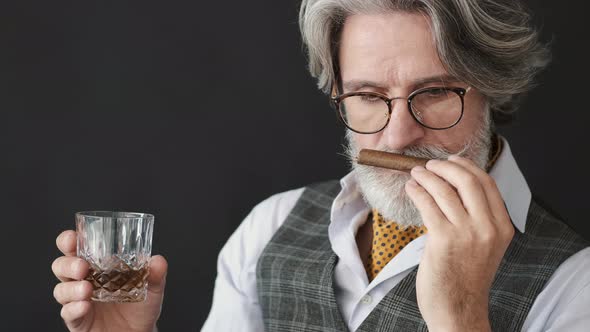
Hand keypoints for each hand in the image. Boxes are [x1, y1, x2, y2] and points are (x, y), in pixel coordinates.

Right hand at [52, 230, 167, 331]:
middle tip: (82, 267)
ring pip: (61, 290)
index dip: (69, 241)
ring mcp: (78, 301)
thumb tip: (158, 260)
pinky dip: (74, 308)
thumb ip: (155, 273)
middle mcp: (83, 280)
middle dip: (67, 264)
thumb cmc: (141, 306)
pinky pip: (68, 313)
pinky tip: (84, 306)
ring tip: (87, 289)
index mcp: (97, 266)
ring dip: (71, 288)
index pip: (76, 248)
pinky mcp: (78, 321)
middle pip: (61, 266)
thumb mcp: (152, 286)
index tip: (73, 238)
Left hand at [404, 155, 514, 330]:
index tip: (451, 162)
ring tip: (415, 175)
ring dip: (426, 177)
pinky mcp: (443, 239)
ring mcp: (467, 233)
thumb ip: (478, 219)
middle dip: (445, 167)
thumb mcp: (484, 246)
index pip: (488, 184)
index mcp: (502, 227)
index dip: (467, 167)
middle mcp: (488, 228)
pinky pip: (428, 204)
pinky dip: (417, 192)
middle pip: (468, 181)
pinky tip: (411, 190)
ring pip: (444, 190)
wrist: (458, 310)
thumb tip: (455, 186)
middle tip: (429, 165)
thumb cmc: (465, 277)